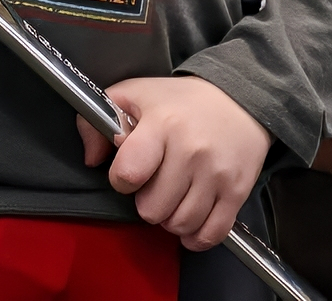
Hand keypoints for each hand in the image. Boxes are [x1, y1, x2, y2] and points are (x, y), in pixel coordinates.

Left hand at [77, 75, 271, 249]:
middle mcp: (191, 151)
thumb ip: (97, 123)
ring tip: (175, 196)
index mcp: (162, 125)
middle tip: (157, 183)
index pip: (128, 173)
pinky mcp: (237, 191)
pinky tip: (192, 217)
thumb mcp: (134, 95)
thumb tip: (91, 159)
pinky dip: (196, 235)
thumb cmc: (181, 102)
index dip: (122, 180)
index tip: (130, 171)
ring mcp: (216, 174)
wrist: (239, 100)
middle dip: (148, 201)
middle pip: (152, 210)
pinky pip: (210, 234)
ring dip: (171, 218)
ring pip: (179, 225)